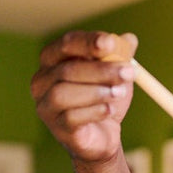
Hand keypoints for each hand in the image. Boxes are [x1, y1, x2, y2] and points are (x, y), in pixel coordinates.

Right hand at [31, 31, 137, 161]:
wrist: (104, 133)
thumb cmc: (104, 97)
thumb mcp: (115, 73)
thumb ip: (121, 55)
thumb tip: (129, 39)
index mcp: (54, 59)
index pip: (67, 44)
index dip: (88, 42)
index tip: (110, 43)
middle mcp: (42, 80)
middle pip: (67, 70)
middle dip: (101, 70)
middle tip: (128, 72)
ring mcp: (46, 105)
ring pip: (64, 93)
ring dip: (97, 92)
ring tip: (119, 93)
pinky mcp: (56, 127)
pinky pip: (71, 117)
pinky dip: (94, 111)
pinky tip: (109, 111)